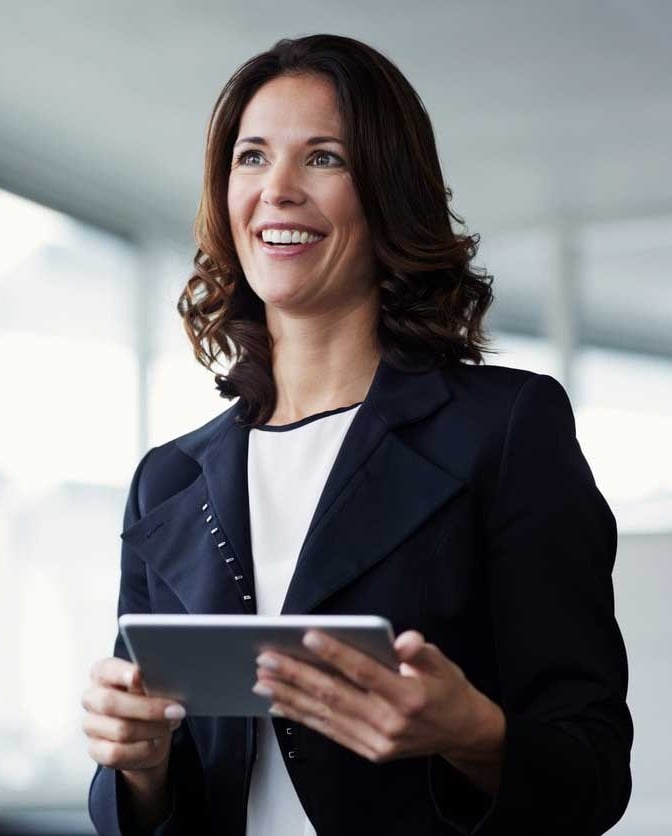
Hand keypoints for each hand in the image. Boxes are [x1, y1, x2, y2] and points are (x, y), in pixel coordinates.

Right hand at [81, 657, 184, 773]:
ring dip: (152, 729)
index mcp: (102, 674)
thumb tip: (159, 677)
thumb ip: (149, 681)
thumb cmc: (147, 700)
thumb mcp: (150, 686)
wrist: (145, 735)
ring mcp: (90, 725)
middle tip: (176, 710)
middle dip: (148, 708)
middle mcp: (92, 697)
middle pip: (111, 703)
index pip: (106, 670)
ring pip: (120, 730)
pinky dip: (143, 748)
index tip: (139, 674)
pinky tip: (155, 742)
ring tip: (171, 724)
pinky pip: (117, 753)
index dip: (121, 672)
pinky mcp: (95, 749)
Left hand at [253, 629, 502, 766]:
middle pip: (336, 695)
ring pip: (326, 715)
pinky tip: (280, 706)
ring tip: (262, 681)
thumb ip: (420, 650)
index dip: (336, 653)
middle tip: (267, 659)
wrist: (462, 733)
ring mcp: (377, 742)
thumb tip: (404, 639)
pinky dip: (303, 718)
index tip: (308, 635)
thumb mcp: (443, 663)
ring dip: (290, 697)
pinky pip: (330, 732)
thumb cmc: (447, 689)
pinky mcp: (370, 752)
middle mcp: (390, 723)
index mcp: (409, 697)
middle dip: (297, 675)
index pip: (365, 672)